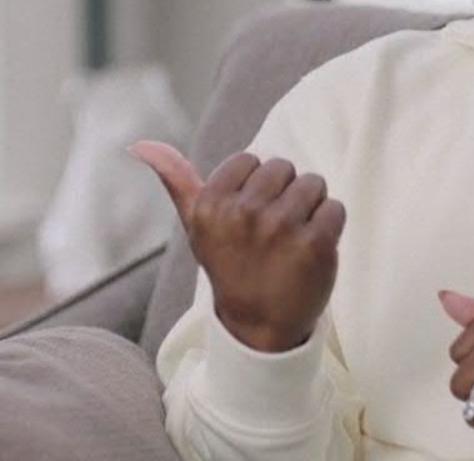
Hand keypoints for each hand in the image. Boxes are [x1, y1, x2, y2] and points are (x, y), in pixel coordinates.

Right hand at [130, 140, 345, 352]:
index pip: (251, 160)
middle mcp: (243, 213)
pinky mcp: (315, 244)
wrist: (258, 329)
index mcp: (211, 204)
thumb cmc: (229, 267)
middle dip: (283, 194)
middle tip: (273, 233)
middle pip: (284, 167)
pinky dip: (330, 226)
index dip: (255, 188)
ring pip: (313, 183)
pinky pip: (335, 208)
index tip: (248, 220)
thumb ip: (175, 180)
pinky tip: (311, 250)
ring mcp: (280, 228)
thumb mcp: (196, 225)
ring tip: (292, 240)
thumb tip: (139, 144)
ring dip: (310, 208)